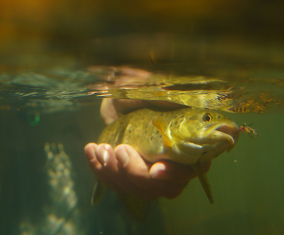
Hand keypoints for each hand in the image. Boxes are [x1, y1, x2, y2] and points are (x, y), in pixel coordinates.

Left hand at [85, 98, 208, 201]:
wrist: (118, 98)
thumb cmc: (138, 92)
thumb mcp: (148, 90)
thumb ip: (162, 98)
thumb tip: (172, 104)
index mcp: (189, 142)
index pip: (191, 170)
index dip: (174, 174)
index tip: (154, 168)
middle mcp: (176, 163)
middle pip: (165, 188)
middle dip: (137, 173)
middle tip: (120, 149)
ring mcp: (153, 173)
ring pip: (141, 191)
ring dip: (117, 173)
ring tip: (102, 147)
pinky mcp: (132, 176)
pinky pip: (119, 186)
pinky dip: (102, 171)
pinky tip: (92, 150)